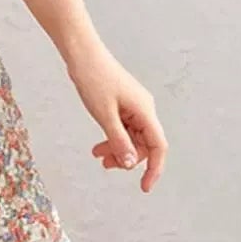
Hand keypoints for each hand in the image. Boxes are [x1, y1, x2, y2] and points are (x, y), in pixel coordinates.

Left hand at [67, 41, 167, 192]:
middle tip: (106, 165)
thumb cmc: (94, 78)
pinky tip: (99, 145)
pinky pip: (124, 127)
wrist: (82, 54)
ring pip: (133, 137)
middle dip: (128, 158)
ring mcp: (134, 106)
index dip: (154, 169)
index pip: (158, 146)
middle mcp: (144, 109)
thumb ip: (118, 141)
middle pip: (145, 144)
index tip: (144, 187)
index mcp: (145, 111)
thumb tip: (132, 164)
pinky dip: (114, 138)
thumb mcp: (104, 115)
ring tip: (98, 155)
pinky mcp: (123, 104)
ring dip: (118, 149)